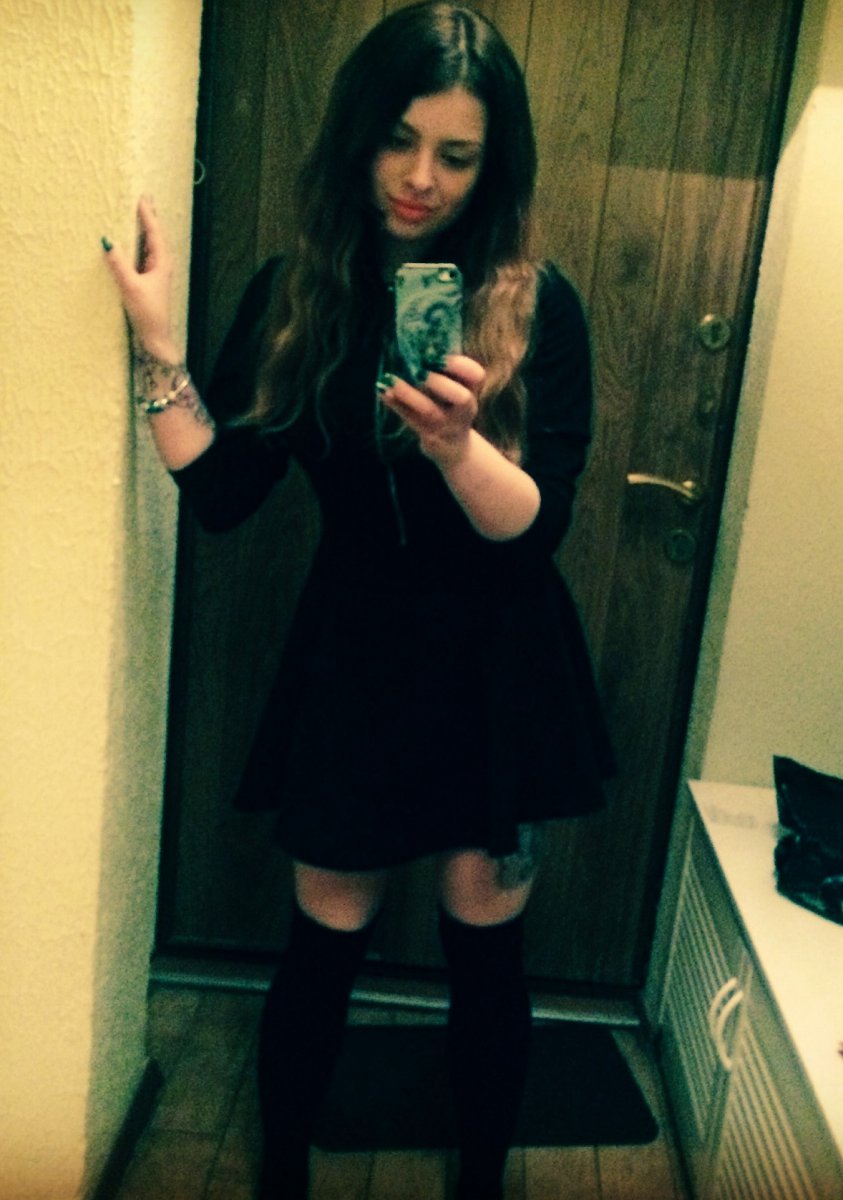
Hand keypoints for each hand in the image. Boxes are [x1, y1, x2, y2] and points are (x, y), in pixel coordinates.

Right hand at [102, 196, 177, 359]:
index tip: (142, 198)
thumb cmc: (147, 314)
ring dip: (146, 229)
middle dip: (149, 218)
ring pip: (151, 245)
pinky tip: (135, 242)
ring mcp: (156, 274)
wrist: (155, 338)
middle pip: (156, 236)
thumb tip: (107, 242)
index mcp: (161, 264)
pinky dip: (140, 244)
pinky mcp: (149, 282)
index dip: (148, 215)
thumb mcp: (131, 287)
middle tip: (145, 199)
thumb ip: (119, 265)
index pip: (154, 233)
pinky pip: (145, 255)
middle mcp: (161, 266)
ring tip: (141, 213)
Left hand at [380, 354, 484, 467]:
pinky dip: (395, 404)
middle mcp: (465, 410)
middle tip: (421, 371)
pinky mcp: (430, 436)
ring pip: (430, 411)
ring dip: (409, 394)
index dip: (461, 365)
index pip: (476, 376)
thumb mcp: (454, 386)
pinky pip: (410, 419)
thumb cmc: (449, 405)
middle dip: (440, 383)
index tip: (440, 356)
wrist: (453, 446)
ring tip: (390, 379)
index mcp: (472, 390)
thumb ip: (441, 367)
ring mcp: (447, 425)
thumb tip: (414, 339)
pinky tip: (381, 390)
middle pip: (461, 398)